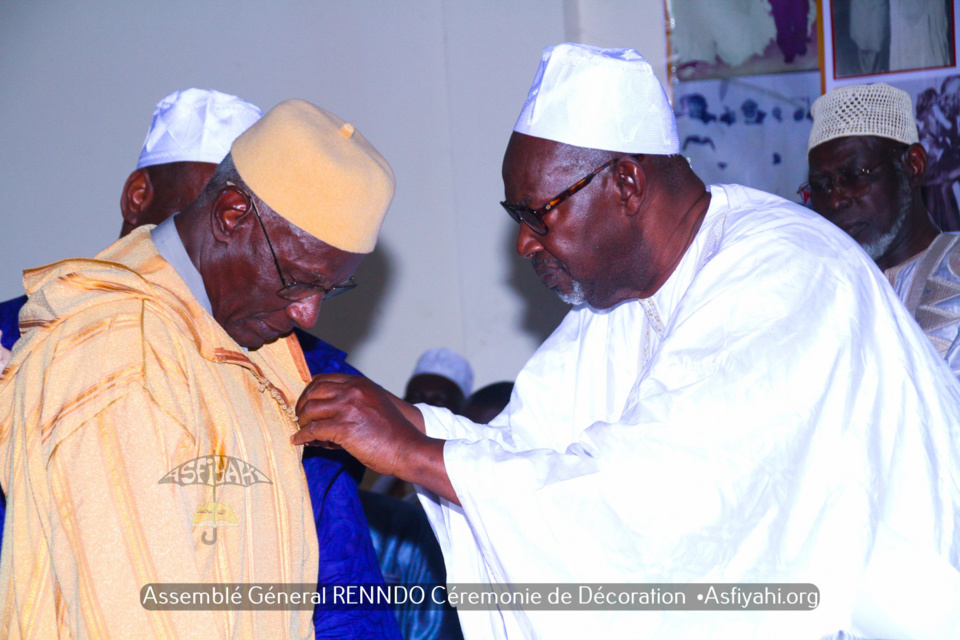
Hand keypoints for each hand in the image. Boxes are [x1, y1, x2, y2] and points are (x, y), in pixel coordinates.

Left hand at [293, 374, 458, 503]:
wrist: (407, 448)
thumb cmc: (392, 432)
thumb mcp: (374, 404)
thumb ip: (352, 402)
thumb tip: (324, 415)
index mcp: (358, 383)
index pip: (322, 379)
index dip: (309, 392)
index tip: (306, 404)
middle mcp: (351, 391)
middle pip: (312, 392)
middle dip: (302, 406)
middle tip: (301, 420)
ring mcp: (347, 407)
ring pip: (309, 410)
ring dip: (302, 422)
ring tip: (303, 432)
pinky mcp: (343, 427)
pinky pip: (312, 430)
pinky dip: (302, 436)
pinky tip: (300, 441)